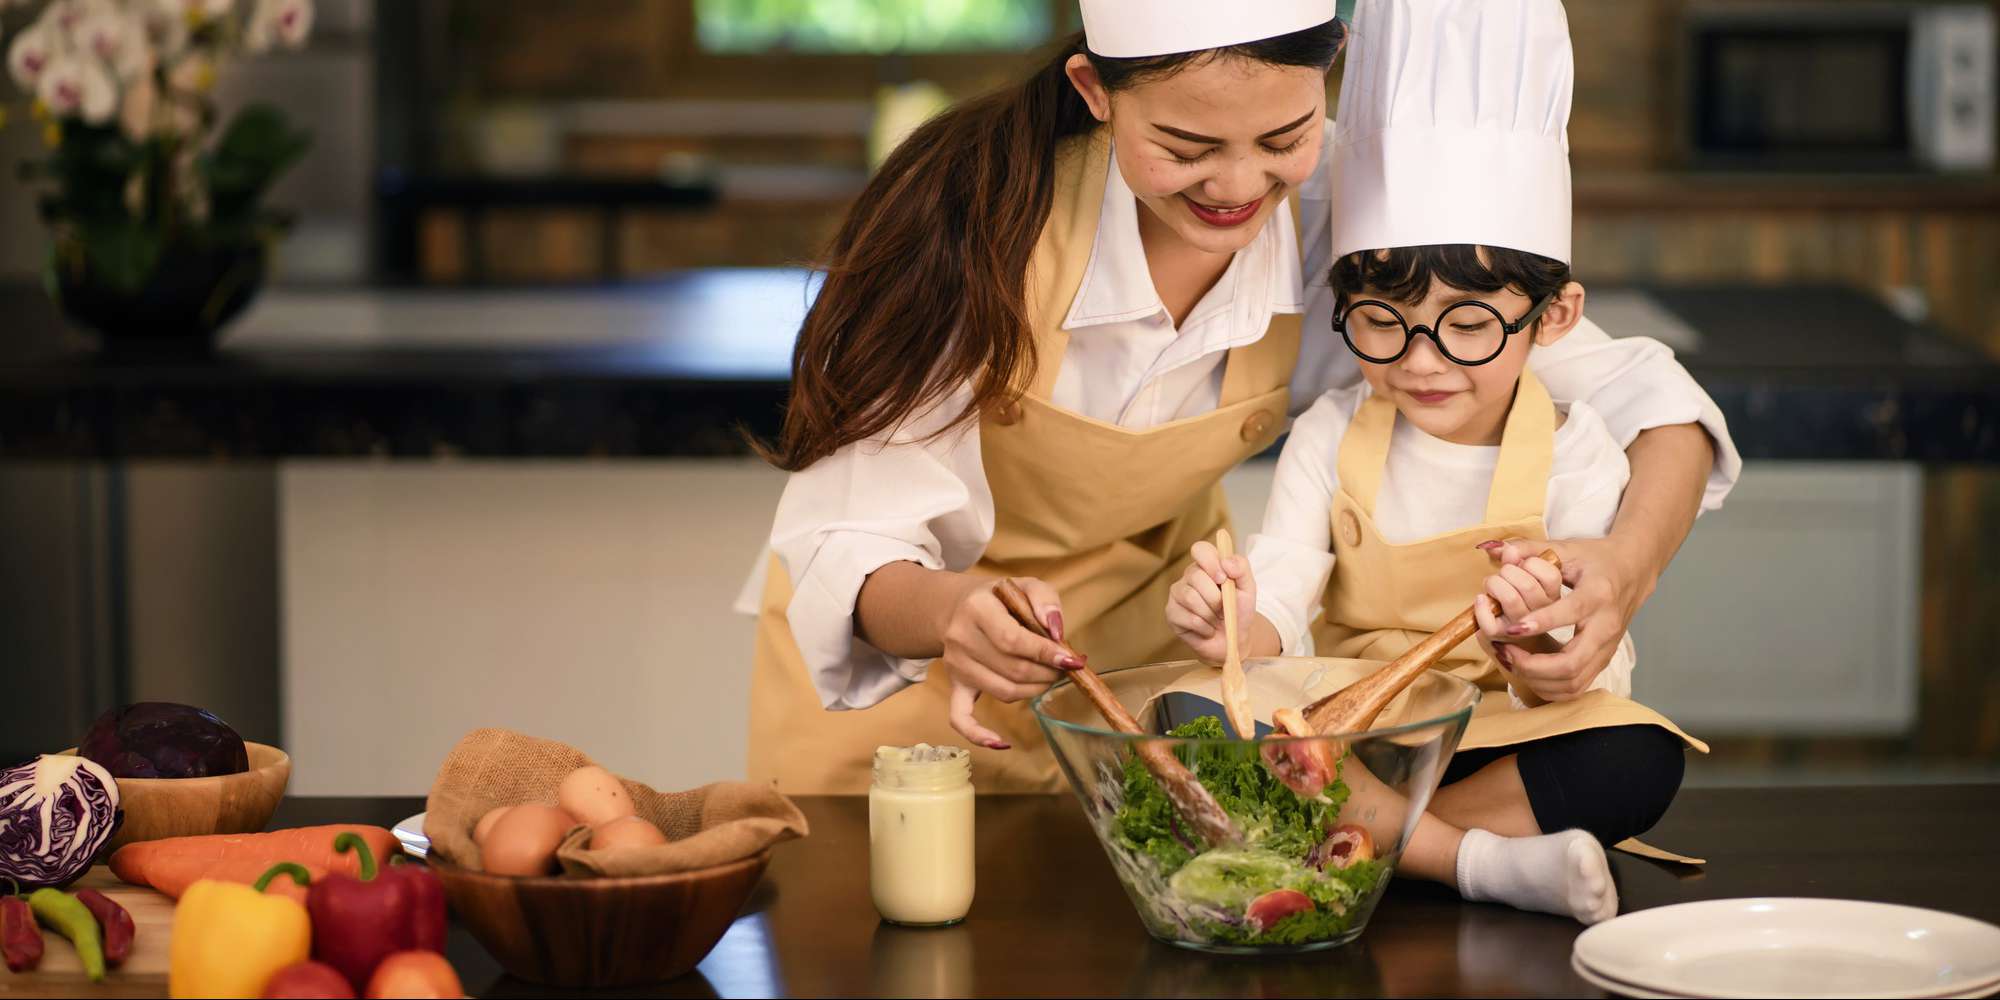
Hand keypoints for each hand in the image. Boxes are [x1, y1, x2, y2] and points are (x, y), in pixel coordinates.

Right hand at [941, 575, 1078, 750]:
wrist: (958, 609)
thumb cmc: (999, 599)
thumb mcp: (1024, 585)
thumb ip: (1044, 599)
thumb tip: (1057, 631)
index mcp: (977, 609)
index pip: (1013, 640)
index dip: (1046, 654)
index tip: (1072, 660)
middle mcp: (961, 638)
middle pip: (1013, 669)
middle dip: (1048, 673)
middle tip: (1065, 668)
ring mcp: (957, 666)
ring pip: (1003, 691)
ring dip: (1035, 691)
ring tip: (1049, 678)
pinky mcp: (956, 686)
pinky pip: (961, 717)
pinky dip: (979, 735)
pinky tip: (1001, 743)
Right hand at [1165, 541, 1257, 664]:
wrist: (1233, 639)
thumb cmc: (1239, 611)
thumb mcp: (1248, 588)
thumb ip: (1242, 568)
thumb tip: (1226, 562)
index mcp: (1207, 565)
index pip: (1200, 549)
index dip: (1210, 562)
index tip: (1223, 579)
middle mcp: (1189, 576)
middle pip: (1196, 576)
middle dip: (1216, 597)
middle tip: (1224, 608)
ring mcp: (1177, 594)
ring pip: (1191, 598)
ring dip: (1211, 614)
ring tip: (1216, 619)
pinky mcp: (1171, 613)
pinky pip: (1189, 618)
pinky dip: (1206, 628)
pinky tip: (1208, 629)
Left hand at [1477, 536, 1650, 700]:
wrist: (1633, 571)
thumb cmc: (1596, 560)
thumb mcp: (1567, 548)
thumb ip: (1530, 549)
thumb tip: (1497, 550)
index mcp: (1598, 594)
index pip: (1571, 613)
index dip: (1540, 623)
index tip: (1511, 626)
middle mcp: (1606, 626)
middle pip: (1572, 662)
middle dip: (1533, 664)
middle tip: (1505, 651)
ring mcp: (1607, 648)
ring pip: (1573, 682)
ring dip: (1537, 679)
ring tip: (1511, 660)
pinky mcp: (1604, 660)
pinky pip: (1577, 687)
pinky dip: (1550, 688)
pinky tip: (1527, 673)